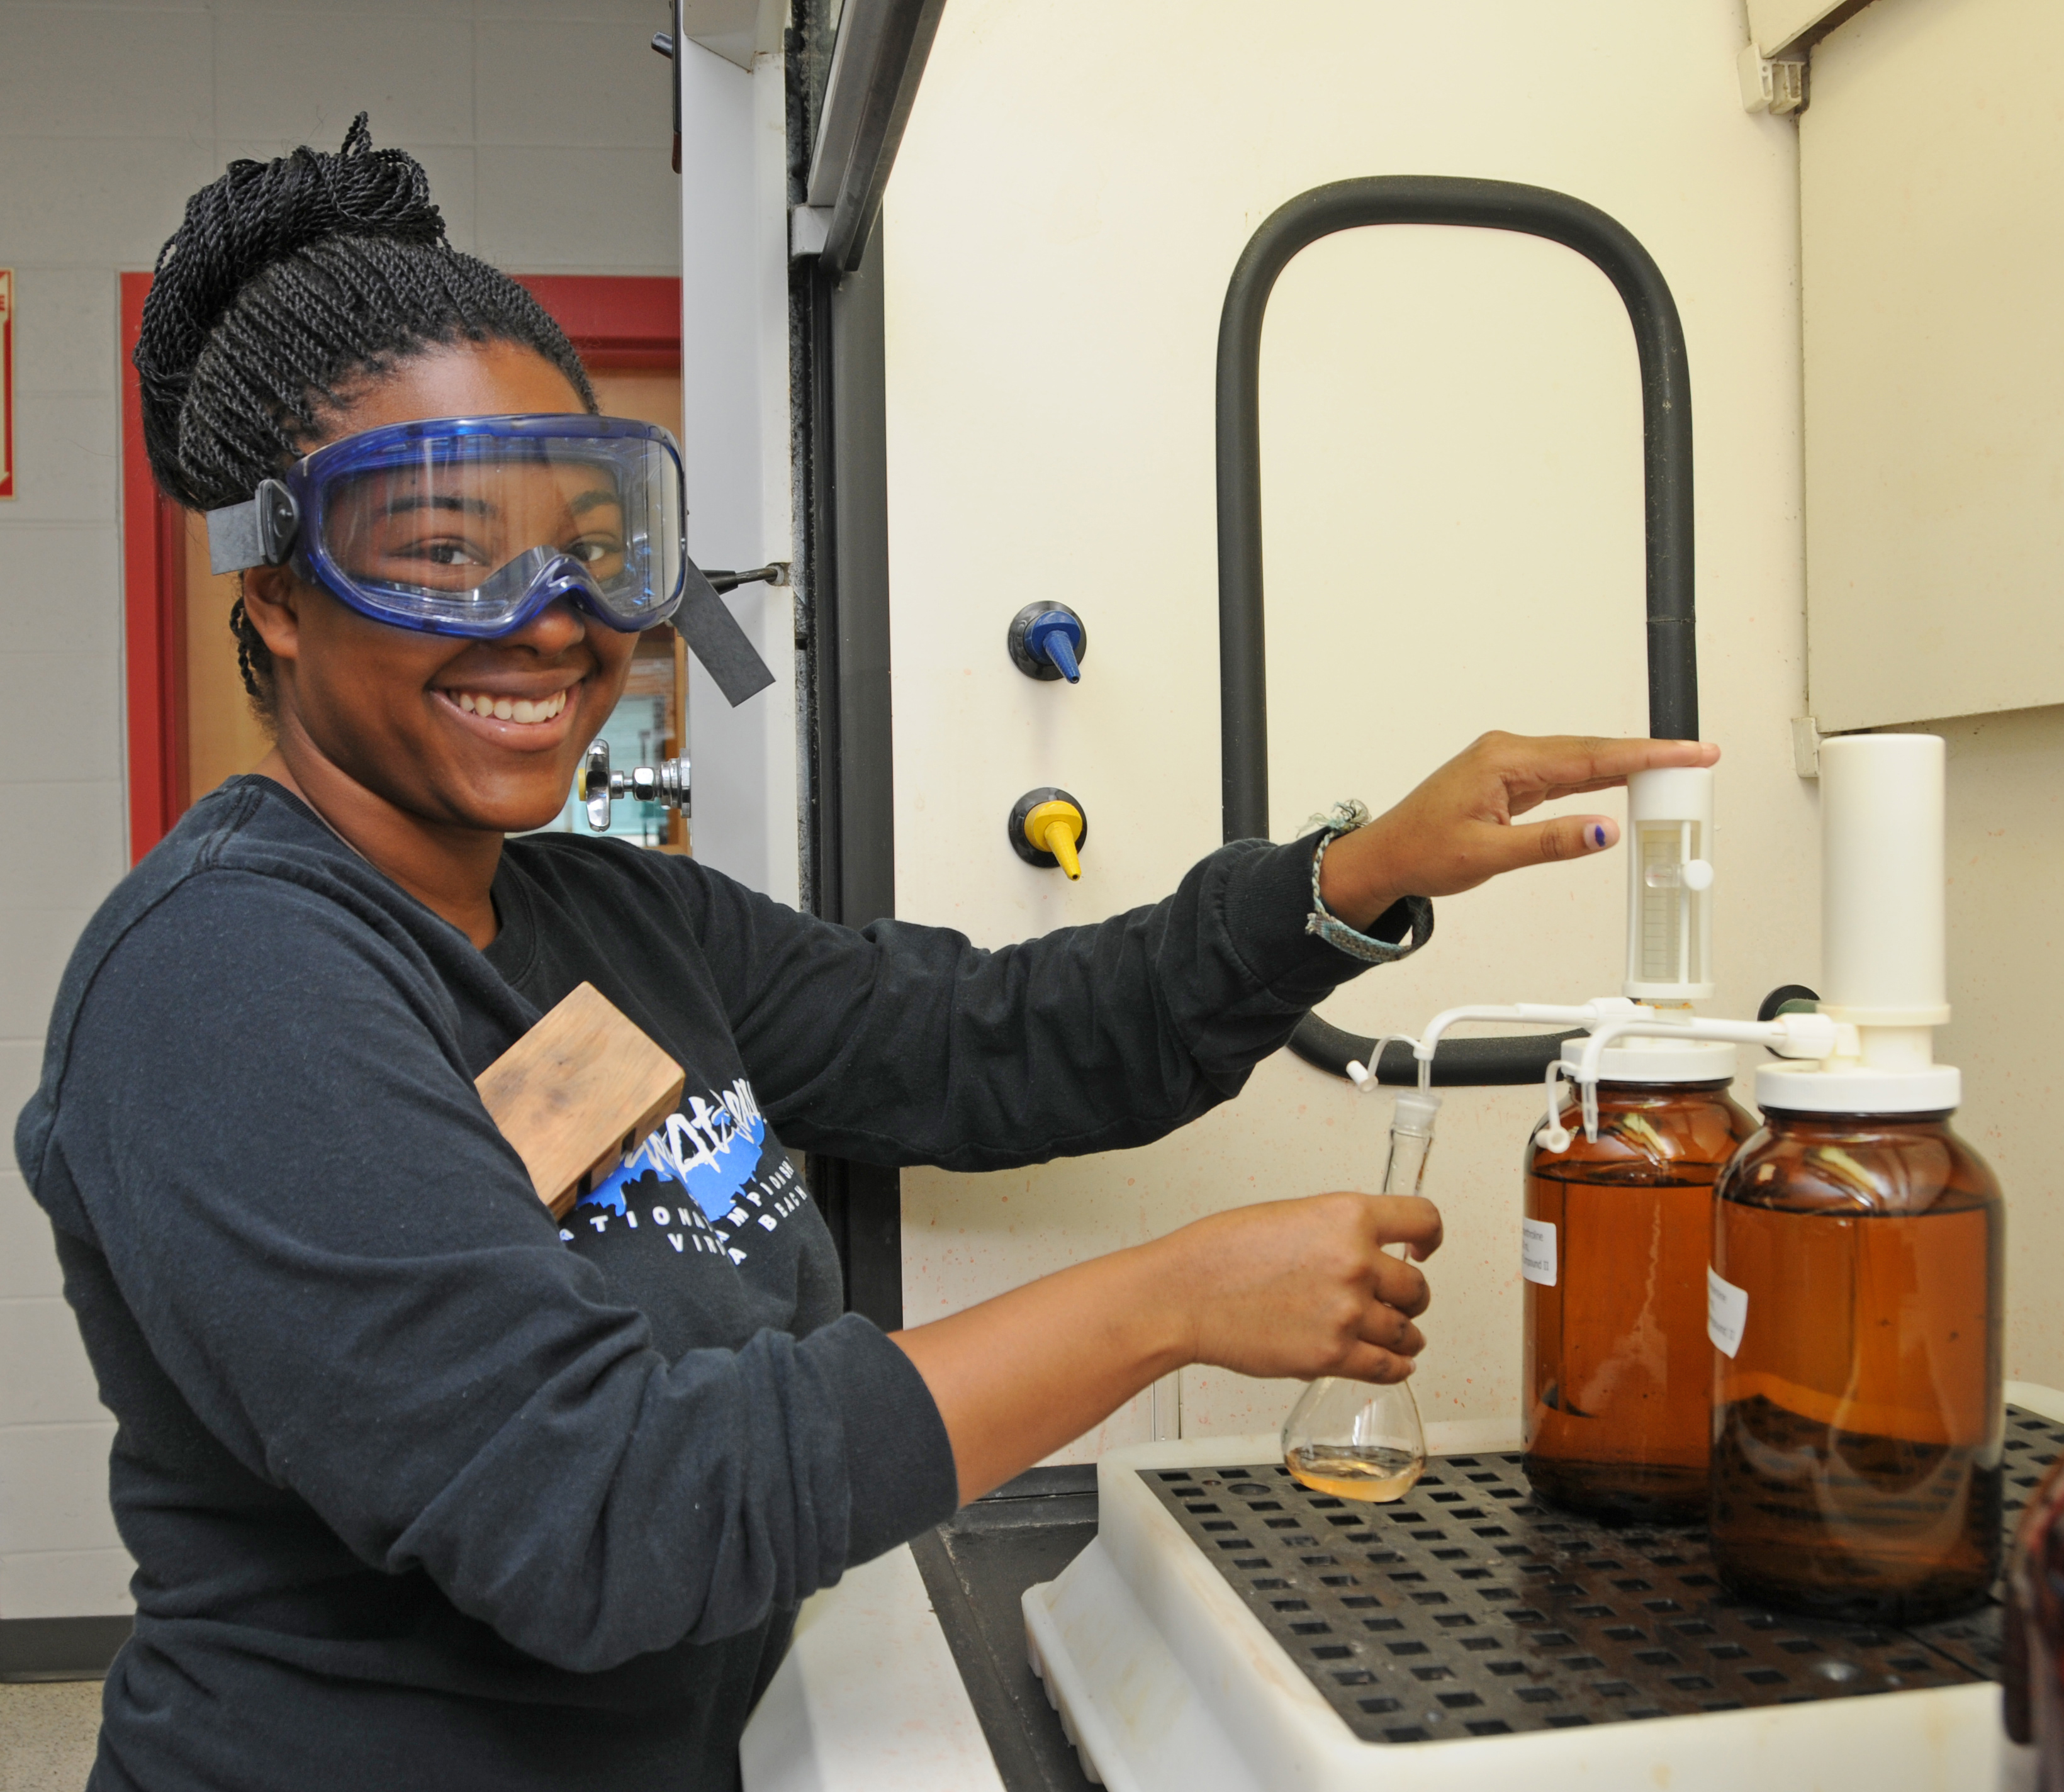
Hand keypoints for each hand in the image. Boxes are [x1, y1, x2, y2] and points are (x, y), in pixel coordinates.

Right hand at [1156, 1193, 1443, 1385]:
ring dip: (1403, 1334)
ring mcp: (1347, 1313)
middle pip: (1417, 1287)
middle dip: (1408, 1296)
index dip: (1431, 1237)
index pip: (1422, 1220)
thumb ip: (1337, 1231)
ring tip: (1393, 1334)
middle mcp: (1356, 1262)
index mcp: (1347, 1216)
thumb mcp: (1290, 1216)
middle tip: (1395, 1300)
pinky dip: (1396, 1367)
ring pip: (1407, 1331)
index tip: (1426, 1248)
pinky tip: (1393, 1362)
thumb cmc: (1220, 1254)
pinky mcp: (1332, 1356)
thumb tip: (1364, 1252)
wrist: (1184, 1294)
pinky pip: (1387, 1368)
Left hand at [1319, 731, 1720, 927]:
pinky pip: (1566, 774)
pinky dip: (1599, 778)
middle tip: (1699, 758)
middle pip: (1593, 751)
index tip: (1689, 752)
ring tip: (1676, 770)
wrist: (1384, 856)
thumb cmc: (1421, 852)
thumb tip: (1604, 831)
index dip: (1647, 755)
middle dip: (1648, 755)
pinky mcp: (1509, 779)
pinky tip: (1626, 781)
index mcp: (1504, 760)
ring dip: (1627, 766)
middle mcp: (1509, 752)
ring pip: (1582, 761)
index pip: (1591, 756)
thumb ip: (1550, 842)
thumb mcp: (1488, 855)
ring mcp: (1509, 764)